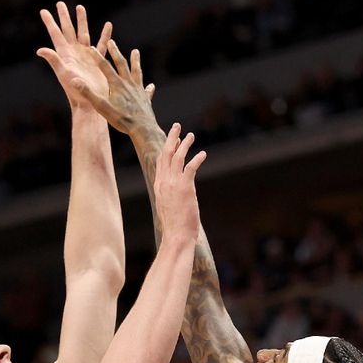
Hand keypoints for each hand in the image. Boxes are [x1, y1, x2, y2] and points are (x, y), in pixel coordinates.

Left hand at [36, 2, 112, 107]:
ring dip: (82, 21)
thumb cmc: (75, 90)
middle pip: (68, 30)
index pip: (56, 34)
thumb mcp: (63, 73)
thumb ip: (53, 60)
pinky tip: (108, 25)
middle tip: (60, 3)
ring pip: (84, 33)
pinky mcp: (97, 60)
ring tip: (80, 7)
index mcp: (65, 54)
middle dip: (64, 17)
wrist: (90, 101)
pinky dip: (104, 35)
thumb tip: (40, 49)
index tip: (43, 11)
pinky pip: (101, 44)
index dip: (50, 22)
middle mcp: (74, 52)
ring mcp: (86, 55)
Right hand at [71, 39, 155, 134]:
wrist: (142, 129)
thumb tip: (74, 80)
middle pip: (121, 64)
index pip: (105, 66)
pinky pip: (147, 91)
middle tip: (112, 41)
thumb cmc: (121, 119)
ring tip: (135, 52)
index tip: (92, 47)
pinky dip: (148, 88)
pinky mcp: (145, 98)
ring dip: (135, 61)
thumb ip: (88, 93)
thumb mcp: (101, 106)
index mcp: (116, 84)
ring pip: (136, 72)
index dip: (97, 56)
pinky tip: (151, 86)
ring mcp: (138, 90)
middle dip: (115, 52)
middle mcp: (128, 83)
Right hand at [154, 124, 206, 242]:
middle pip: (165, 154)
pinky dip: (196, 159)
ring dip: (184, 144)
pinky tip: (203, 154)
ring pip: (177, 157)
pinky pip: (190, 168)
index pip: (161, 161)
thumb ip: (171, 196)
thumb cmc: (175, 226)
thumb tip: (177, 195)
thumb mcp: (169, 207)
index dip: (167, 148)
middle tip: (177, 126)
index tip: (174, 140)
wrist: (176, 236)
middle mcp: (164, 182)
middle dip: (172, 138)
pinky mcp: (185, 188)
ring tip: (191, 135)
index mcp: (159, 186)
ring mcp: (173, 184)